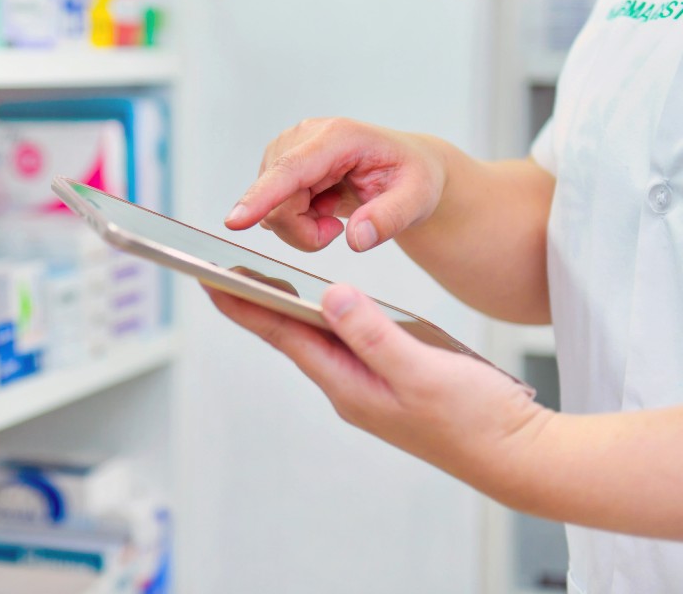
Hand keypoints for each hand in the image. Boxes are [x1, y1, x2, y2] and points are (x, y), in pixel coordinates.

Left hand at [204, 283, 551, 496]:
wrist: (519, 456)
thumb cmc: (476, 420)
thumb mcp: (422, 370)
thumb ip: (374, 333)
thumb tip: (331, 296)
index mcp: (349, 385)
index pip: (283, 335)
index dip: (245, 305)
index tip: (209, 280)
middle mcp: (350, 388)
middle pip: (291, 337)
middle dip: (255, 304)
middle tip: (220, 272)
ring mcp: (368, 388)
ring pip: (316, 341)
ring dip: (287, 311)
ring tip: (257, 282)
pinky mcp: (389, 384)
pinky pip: (344, 345)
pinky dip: (325, 321)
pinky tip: (324, 309)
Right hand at [224, 118, 449, 251]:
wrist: (404, 167)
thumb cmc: (413, 176)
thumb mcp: (418, 198)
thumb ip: (390, 218)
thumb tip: (356, 239)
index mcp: (338, 137)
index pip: (291, 170)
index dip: (261, 197)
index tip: (235, 221)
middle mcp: (304, 136)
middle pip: (278, 201)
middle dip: (304, 231)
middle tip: (340, 231)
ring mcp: (286, 149)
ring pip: (271, 209)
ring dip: (301, 226)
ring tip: (334, 212)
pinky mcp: (278, 165)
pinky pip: (271, 209)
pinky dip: (296, 221)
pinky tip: (320, 206)